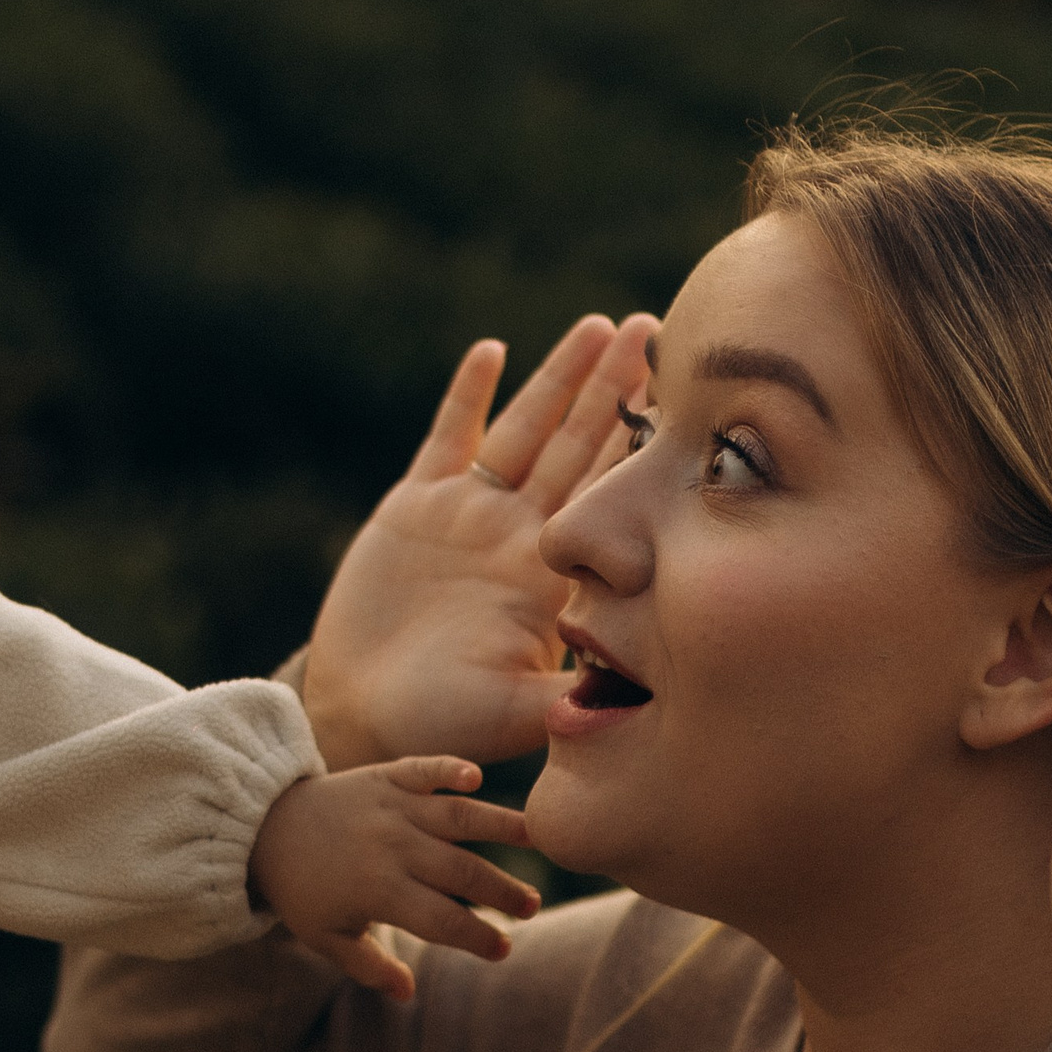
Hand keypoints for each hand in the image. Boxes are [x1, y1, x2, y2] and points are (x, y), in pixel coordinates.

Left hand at [250, 755, 540, 998]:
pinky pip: (423, 769)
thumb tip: (409, 993)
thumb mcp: (325, 937)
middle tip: (531, 906)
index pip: (442, 920)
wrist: (264, 827)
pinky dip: (449, 769)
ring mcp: (391, 808)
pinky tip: (477, 777)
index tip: (504, 950)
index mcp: (378, 891)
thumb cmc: (301, 889)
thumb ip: (367, 967)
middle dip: (502, 890)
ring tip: (539, 836)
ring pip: (458, 816)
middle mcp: (392, 847)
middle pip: (461, 871)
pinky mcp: (386, 778)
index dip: (477, 937)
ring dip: (501, 825)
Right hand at [304, 312, 655, 769]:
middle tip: (655, 329)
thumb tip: (634, 706)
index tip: (687, 399)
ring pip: (524, 429)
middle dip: (614, 389)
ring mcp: (468, 514)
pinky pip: (448, 438)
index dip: (642, 446)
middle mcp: (518, 532)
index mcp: (550, 573)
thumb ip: (567, 700)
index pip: (608, 495)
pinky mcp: (414, 508)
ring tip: (596, 327)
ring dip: (557, 378)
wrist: (364, 717)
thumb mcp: (515, 713)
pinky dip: (468, 396)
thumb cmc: (442, 724)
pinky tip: (492, 351)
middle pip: (576, 444)